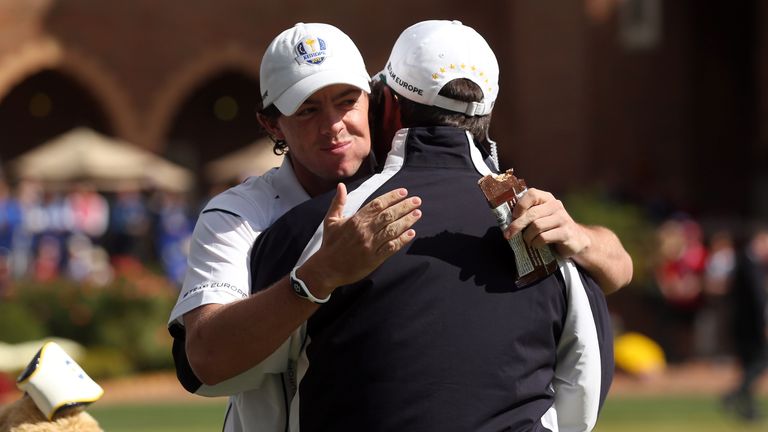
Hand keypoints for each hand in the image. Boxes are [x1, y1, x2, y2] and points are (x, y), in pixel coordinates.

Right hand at [299, 183, 421, 294]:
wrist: (327, 269)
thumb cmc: (330, 244)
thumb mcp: (331, 221)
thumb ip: (338, 202)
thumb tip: (341, 185)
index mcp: (355, 220)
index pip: (377, 204)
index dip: (392, 197)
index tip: (404, 192)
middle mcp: (364, 231)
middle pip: (388, 215)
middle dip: (404, 206)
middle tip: (417, 201)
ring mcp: (370, 245)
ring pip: (392, 230)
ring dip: (407, 221)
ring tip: (418, 214)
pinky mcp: (374, 259)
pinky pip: (391, 247)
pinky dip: (402, 240)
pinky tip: (412, 233)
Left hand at [503, 188, 589, 257]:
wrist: (576, 240)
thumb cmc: (551, 228)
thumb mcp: (540, 217)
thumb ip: (527, 214)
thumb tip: (504, 219)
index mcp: (547, 198)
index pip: (532, 194)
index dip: (520, 205)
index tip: (513, 216)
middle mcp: (556, 206)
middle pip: (532, 214)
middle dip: (517, 225)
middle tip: (508, 234)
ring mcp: (563, 219)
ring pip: (536, 226)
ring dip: (528, 236)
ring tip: (528, 240)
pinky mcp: (566, 233)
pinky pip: (544, 238)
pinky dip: (536, 243)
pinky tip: (536, 245)